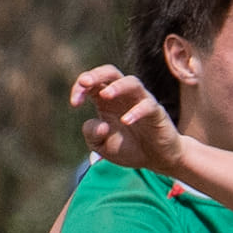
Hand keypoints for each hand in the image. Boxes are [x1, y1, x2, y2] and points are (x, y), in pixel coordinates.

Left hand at [71, 66, 186, 173]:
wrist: (156, 160)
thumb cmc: (128, 148)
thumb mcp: (101, 146)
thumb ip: (91, 135)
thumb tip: (101, 125)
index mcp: (106, 99)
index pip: (91, 82)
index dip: (80, 88)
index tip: (75, 104)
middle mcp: (124, 96)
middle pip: (111, 72)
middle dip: (96, 74)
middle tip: (85, 82)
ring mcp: (141, 102)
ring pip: (132, 82)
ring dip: (117, 86)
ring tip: (105, 95)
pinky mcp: (157, 113)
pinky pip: (148, 106)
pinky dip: (136, 111)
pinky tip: (125, 121)